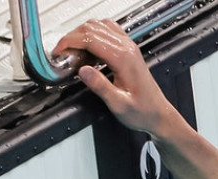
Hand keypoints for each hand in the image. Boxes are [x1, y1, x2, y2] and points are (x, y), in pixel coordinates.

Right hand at [52, 19, 181, 135]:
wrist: (158, 114)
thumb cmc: (142, 111)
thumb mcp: (118, 104)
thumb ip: (100, 86)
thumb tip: (83, 71)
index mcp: (124, 58)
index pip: (90, 38)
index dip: (70, 42)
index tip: (58, 52)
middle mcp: (127, 48)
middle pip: (92, 28)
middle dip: (72, 38)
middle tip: (62, 54)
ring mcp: (128, 46)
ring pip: (99, 26)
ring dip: (81, 34)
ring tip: (72, 52)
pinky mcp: (128, 49)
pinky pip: (107, 30)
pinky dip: (92, 34)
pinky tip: (87, 49)